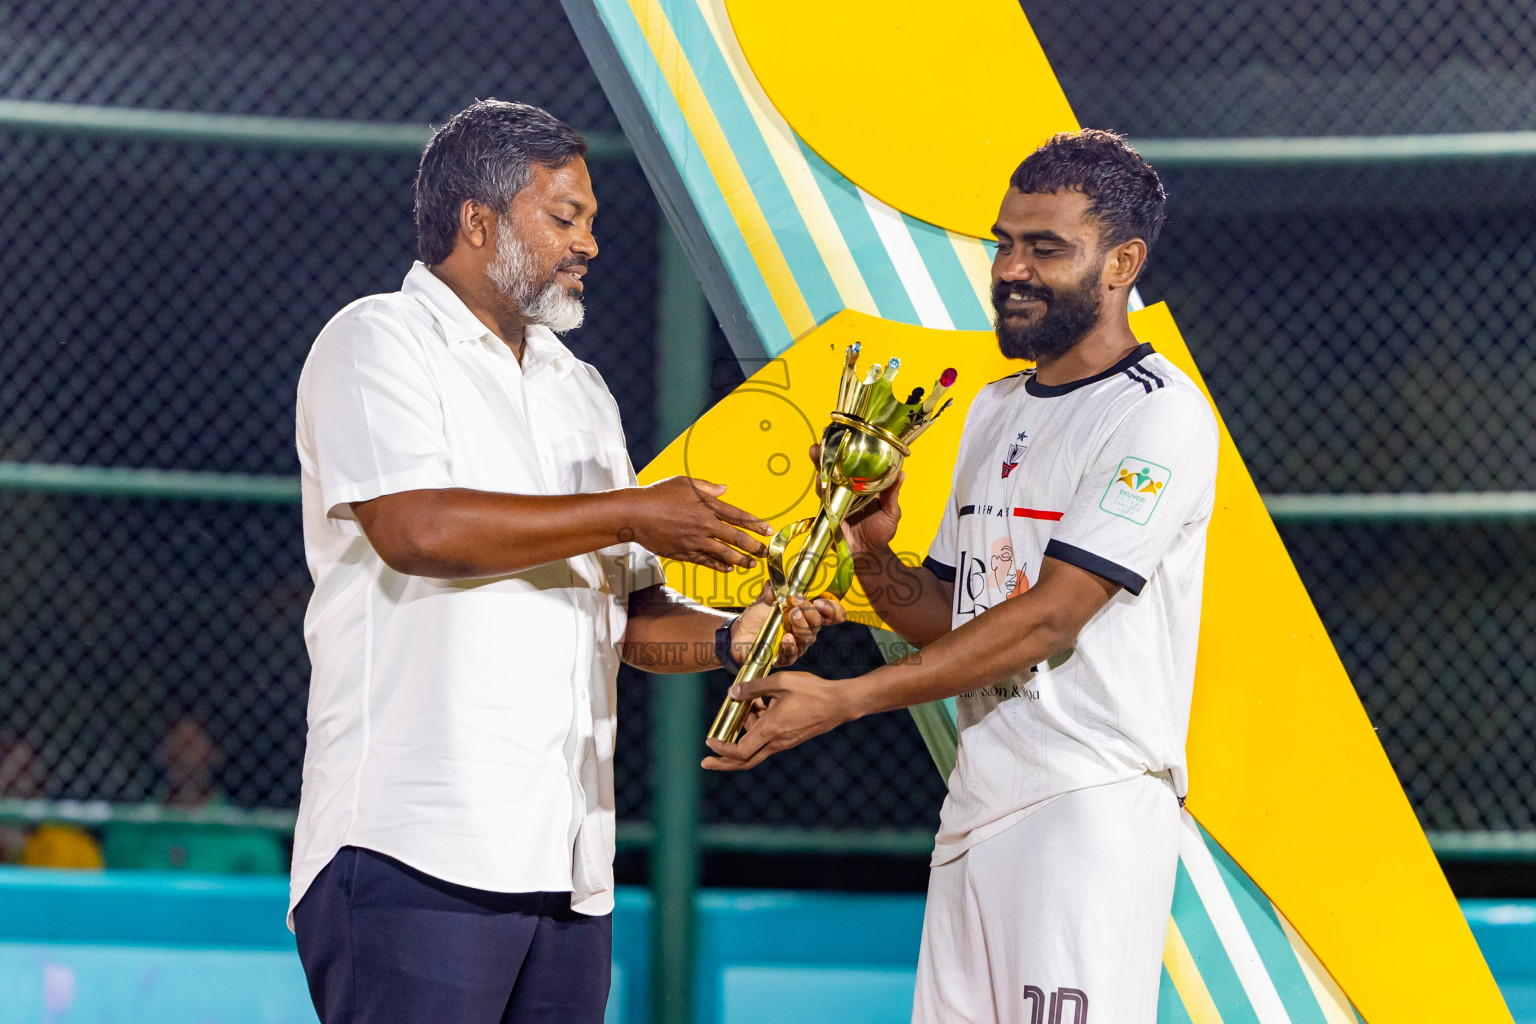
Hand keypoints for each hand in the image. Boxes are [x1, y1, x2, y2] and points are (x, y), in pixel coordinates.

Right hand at [628, 476, 770, 573]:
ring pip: (724, 554)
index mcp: (706, 505)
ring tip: (751, 564)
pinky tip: (729, 569)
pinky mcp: (684, 553)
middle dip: (754, 547)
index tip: (768, 531)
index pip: (738, 516)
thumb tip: (724, 489)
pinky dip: (720, 566)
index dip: (756, 524)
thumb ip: (707, 487)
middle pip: (736, 538)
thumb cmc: (658, 494)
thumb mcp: (684, 482)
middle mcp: (704, 524)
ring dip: (741, 560)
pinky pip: (707, 562)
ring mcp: (694, 541)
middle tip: (765, 552)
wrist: (635, 514)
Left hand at [702, 670, 862, 770]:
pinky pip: (767, 740)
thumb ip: (755, 688)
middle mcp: (777, 741)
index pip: (740, 751)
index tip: (709, 741)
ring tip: (746, 704)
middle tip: (705, 762)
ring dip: (744, 732)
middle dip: (723, 763)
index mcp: (772, 730)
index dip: (722, 749)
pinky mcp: (790, 738)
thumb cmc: (813, 691)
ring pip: (756, 747)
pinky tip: (760, 706)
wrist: (840, 703)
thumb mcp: (781, 682)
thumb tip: (732, 692)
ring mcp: (785, 742)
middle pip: (745, 761)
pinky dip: (757, 728)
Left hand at [730, 583, 846, 667]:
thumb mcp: (764, 600)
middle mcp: (805, 629)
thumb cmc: (757, 616)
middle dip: (809, 611)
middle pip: (817, 622)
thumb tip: (774, 582)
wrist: (739, 634)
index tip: (820, 602)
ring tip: (791, 616)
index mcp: (805, 613)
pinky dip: (791, 645)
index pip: (829, 613)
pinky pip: (793, 653)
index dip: (832, 609)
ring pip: (808, 637)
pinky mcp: (785, 657)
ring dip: (801, 626)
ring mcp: (797, 644)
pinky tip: (786, 638)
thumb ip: (772, 590)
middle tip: (797, 603)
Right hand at [809, 444, 902, 552]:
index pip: (852, 462)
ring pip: (824, 478)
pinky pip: (823, 497)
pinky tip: (819, 477)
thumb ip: (892, 494)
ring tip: (817, 451)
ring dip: (820, 464)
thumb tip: (902, 473)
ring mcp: (835, 499)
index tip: (844, 432)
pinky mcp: (827, 512)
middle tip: (823, 436)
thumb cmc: (882, 532)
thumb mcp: (891, 511)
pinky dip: (820, 487)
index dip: (846, 448)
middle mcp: (845, 489)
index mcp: (861, 485)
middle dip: (825, 451)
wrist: (870, 554)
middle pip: (833, 466)